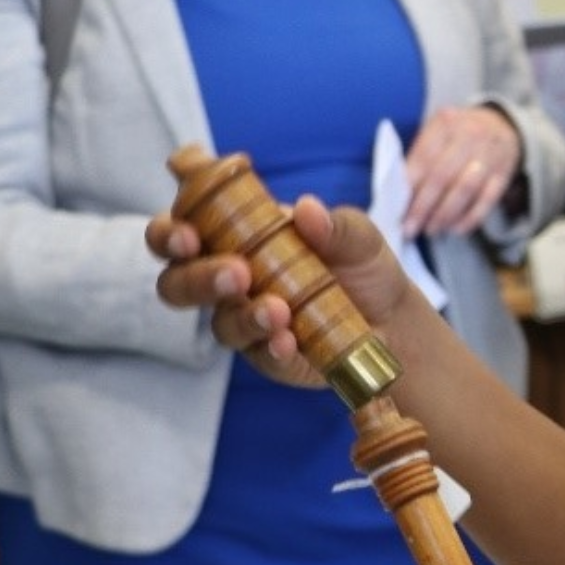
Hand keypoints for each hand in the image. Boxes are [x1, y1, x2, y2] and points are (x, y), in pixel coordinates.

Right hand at [146, 193, 413, 386]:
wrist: (393, 319)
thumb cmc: (359, 265)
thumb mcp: (358, 236)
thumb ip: (334, 224)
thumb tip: (307, 210)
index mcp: (235, 233)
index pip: (184, 221)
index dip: (171, 221)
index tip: (185, 228)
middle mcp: (228, 275)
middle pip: (177, 278)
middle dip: (194, 274)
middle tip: (235, 271)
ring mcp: (243, 317)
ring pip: (217, 321)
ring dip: (242, 314)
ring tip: (278, 310)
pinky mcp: (266, 354)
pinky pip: (256, 353)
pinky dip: (270, 345)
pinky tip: (288, 340)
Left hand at [403, 104, 521, 237]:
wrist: (501, 125)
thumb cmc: (458, 133)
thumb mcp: (437, 131)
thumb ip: (420, 156)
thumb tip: (400, 195)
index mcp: (445, 123)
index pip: (423, 158)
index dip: (409, 187)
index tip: (397, 209)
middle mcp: (469, 136)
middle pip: (442, 176)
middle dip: (423, 207)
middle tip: (410, 228)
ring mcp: (489, 155)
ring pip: (465, 189)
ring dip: (445, 214)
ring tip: (432, 230)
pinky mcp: (504, 174)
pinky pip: (487, 200)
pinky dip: (470, 218)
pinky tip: (456, 229)